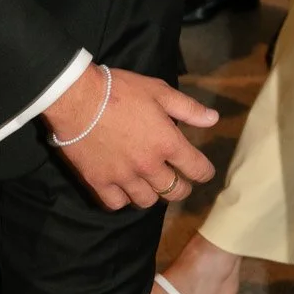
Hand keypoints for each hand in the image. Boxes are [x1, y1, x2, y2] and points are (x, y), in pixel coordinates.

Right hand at [46, 64, 219, 210]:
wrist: (78, 98)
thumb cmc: (121, 90)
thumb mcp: (159, 91)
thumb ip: (188, 108)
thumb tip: (214, 120)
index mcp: (167, 143)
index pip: (197, 169)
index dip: (204, 172)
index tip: (203, 172)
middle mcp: (149, 166)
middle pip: (174, 192)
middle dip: (182, 188)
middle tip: (179, 181)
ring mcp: (123, 177)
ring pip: (147, 201)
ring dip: (153, 194)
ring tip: (151, 185)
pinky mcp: (99, 182)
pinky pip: (116, 204)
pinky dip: (123, 199)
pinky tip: (124, 189)